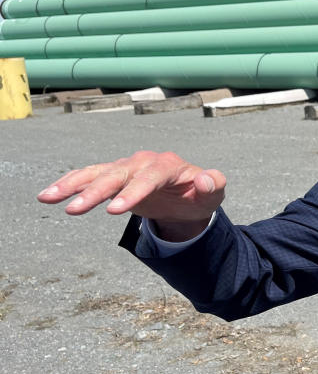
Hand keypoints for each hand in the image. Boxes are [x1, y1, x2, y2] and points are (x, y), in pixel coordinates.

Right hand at [37, 151, 225, 239]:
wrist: (189, 194)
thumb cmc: (200, 194)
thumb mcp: (214, 193)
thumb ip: (214, 185)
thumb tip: (206, 180)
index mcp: (170, 166)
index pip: (150, 177)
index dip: (133, 193)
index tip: (115, 211)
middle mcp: (145, 162)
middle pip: (118, 175)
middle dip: (96, 192)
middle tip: (75, 210)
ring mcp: (127, 168)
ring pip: (97, 174)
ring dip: (73, 185)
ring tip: (48, 198)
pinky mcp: (115, 176)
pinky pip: (89, 177)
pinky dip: (69, 184)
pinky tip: (49, 195)